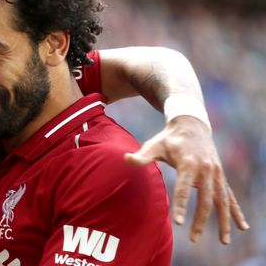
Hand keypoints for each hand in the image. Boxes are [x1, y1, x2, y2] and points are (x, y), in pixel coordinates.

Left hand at [124, 115, 248, 243]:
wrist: (192, 125)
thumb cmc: (169, 138)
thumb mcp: (154, 145)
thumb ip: (142, 156)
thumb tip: (125, 158)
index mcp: (189, 164)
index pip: (184, 189)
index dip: (180, 205)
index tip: (177, 223)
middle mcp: (206, 170)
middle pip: (205, 199)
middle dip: (200, 220)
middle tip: (193, 239)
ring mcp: (216, 174)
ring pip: (222, 201)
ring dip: (224, 222)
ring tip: (224, 242)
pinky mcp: (221, 177)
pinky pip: (230, 197)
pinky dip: (236, 212)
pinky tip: (242, 227)